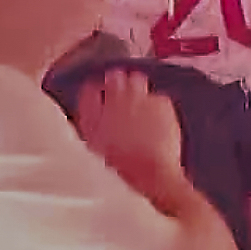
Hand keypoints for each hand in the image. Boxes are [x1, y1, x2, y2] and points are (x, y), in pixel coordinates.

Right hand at [76, 70, 185, 195]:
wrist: (152, 172)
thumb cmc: (123, 166)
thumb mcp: (97, 148)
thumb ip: (92, 125)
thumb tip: (92, 110)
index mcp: (94, 117)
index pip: (89, 90)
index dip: (94, 89)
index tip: (98, 90)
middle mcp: (114, 104)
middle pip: (114, 77)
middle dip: (117, 81)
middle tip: (121, 91)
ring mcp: (140, 100)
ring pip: (136, 80)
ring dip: (136, 87)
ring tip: (139, 102)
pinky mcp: (161, 102)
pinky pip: (157, 95)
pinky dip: (155, 102)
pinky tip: (155, 116)